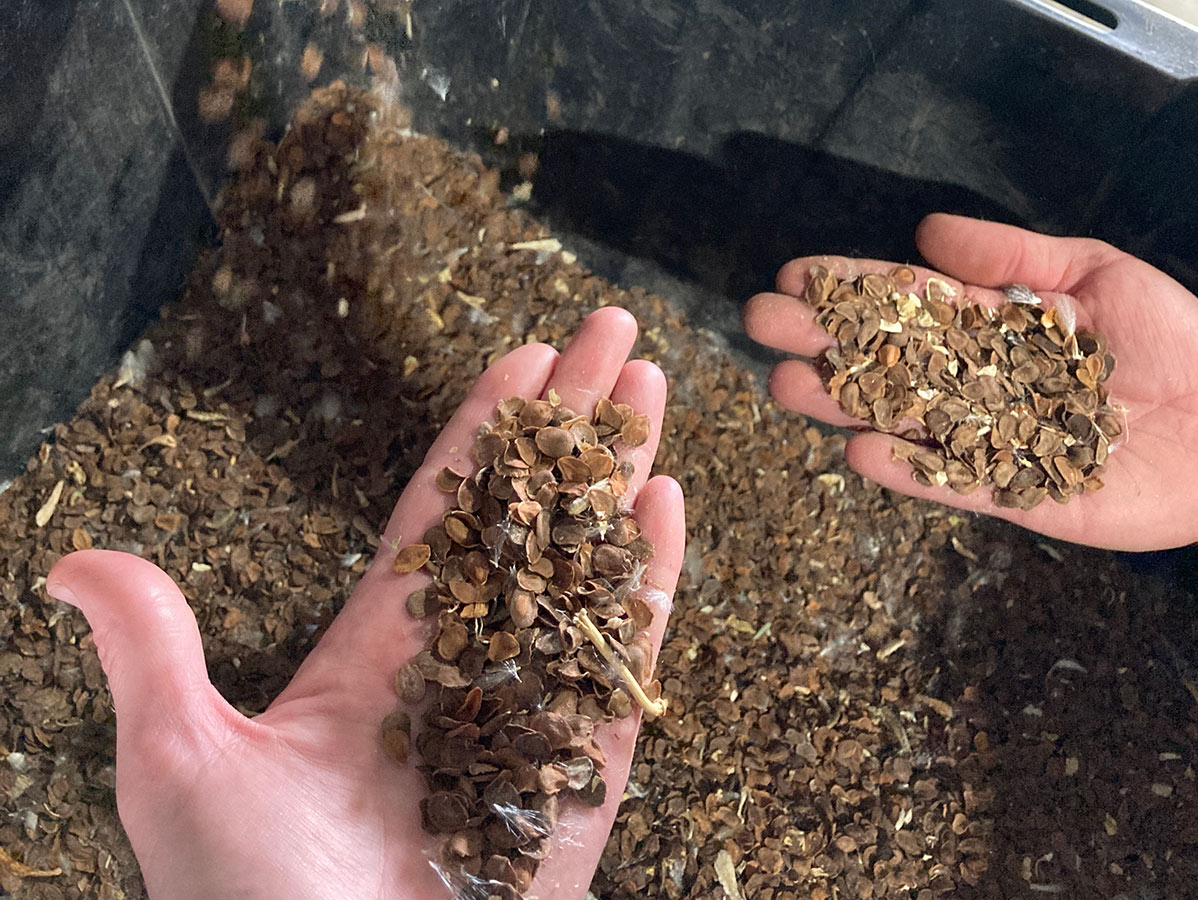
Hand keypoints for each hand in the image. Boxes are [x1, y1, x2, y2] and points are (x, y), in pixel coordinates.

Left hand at [45, 307, 684, 899]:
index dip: (484, 428)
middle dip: (571, 419)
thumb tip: (72, 563)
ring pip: (588, 560)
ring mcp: (533, 700)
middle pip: (530, 508)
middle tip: (613, 330)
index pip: (444, 506)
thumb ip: (155, 653)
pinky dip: (650, 576)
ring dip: (618, 471)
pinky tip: (666, 500)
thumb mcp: (182, 766)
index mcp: (379, 646)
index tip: (522, 355)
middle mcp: (465, 657)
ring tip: (650, 388)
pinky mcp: (589, 760)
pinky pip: (626, 652)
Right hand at [743, 213, 1197, 550]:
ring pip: (904, 418)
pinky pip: (954, 482)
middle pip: (889, 359)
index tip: (795, 274)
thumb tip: (926, 230)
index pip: (908, 302)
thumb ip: (1014, 254)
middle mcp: (978, 382)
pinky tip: (860, 450)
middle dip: (825, 340)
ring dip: (845, 403)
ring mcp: (991, 439)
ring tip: (786, 384)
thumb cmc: (1179, 339)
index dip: (852, 287)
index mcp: (994, 325)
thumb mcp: (1098, 274)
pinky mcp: (1017, 494)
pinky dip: (909, 470)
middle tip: (760, 323)